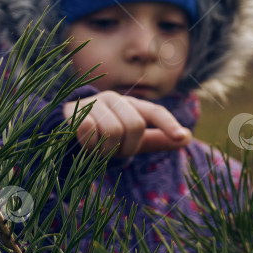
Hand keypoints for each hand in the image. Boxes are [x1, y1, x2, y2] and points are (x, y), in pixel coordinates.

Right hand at [62, 91, 191, 157]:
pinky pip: (89, 130)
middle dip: (126, 148)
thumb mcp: (132, 139)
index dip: (168, 124)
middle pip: (135, 126)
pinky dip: (88, 144)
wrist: (63, 132)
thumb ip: (158, 139)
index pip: (155, 112)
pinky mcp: (74, 110)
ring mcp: (94, 102)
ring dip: (105, 149)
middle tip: (114, 152)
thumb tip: (189, 138)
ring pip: (112, 131)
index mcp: (132, 106)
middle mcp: (115, 100)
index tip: (181, 136)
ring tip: (97, 149)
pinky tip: (82, 143)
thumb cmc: (104, 136)